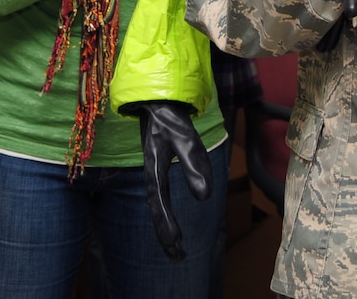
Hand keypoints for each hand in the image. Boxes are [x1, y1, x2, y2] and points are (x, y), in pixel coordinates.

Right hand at [121, 101, 212, 261]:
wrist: (156, 99)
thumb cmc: (170, 116)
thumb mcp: (185, 138)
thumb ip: (194, 165)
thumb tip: (205, 197)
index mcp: (154, 166)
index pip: (159, 200)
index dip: (166, 222)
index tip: (175, 241)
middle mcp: (151, 173)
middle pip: (157, 209)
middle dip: (165, 234)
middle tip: (177, 257)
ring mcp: (154, 172)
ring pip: (158, 206)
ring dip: (165, 229)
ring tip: (175, 251)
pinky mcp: (158, 169)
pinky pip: (161, 198)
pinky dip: (165, 215)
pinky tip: (171, 228)